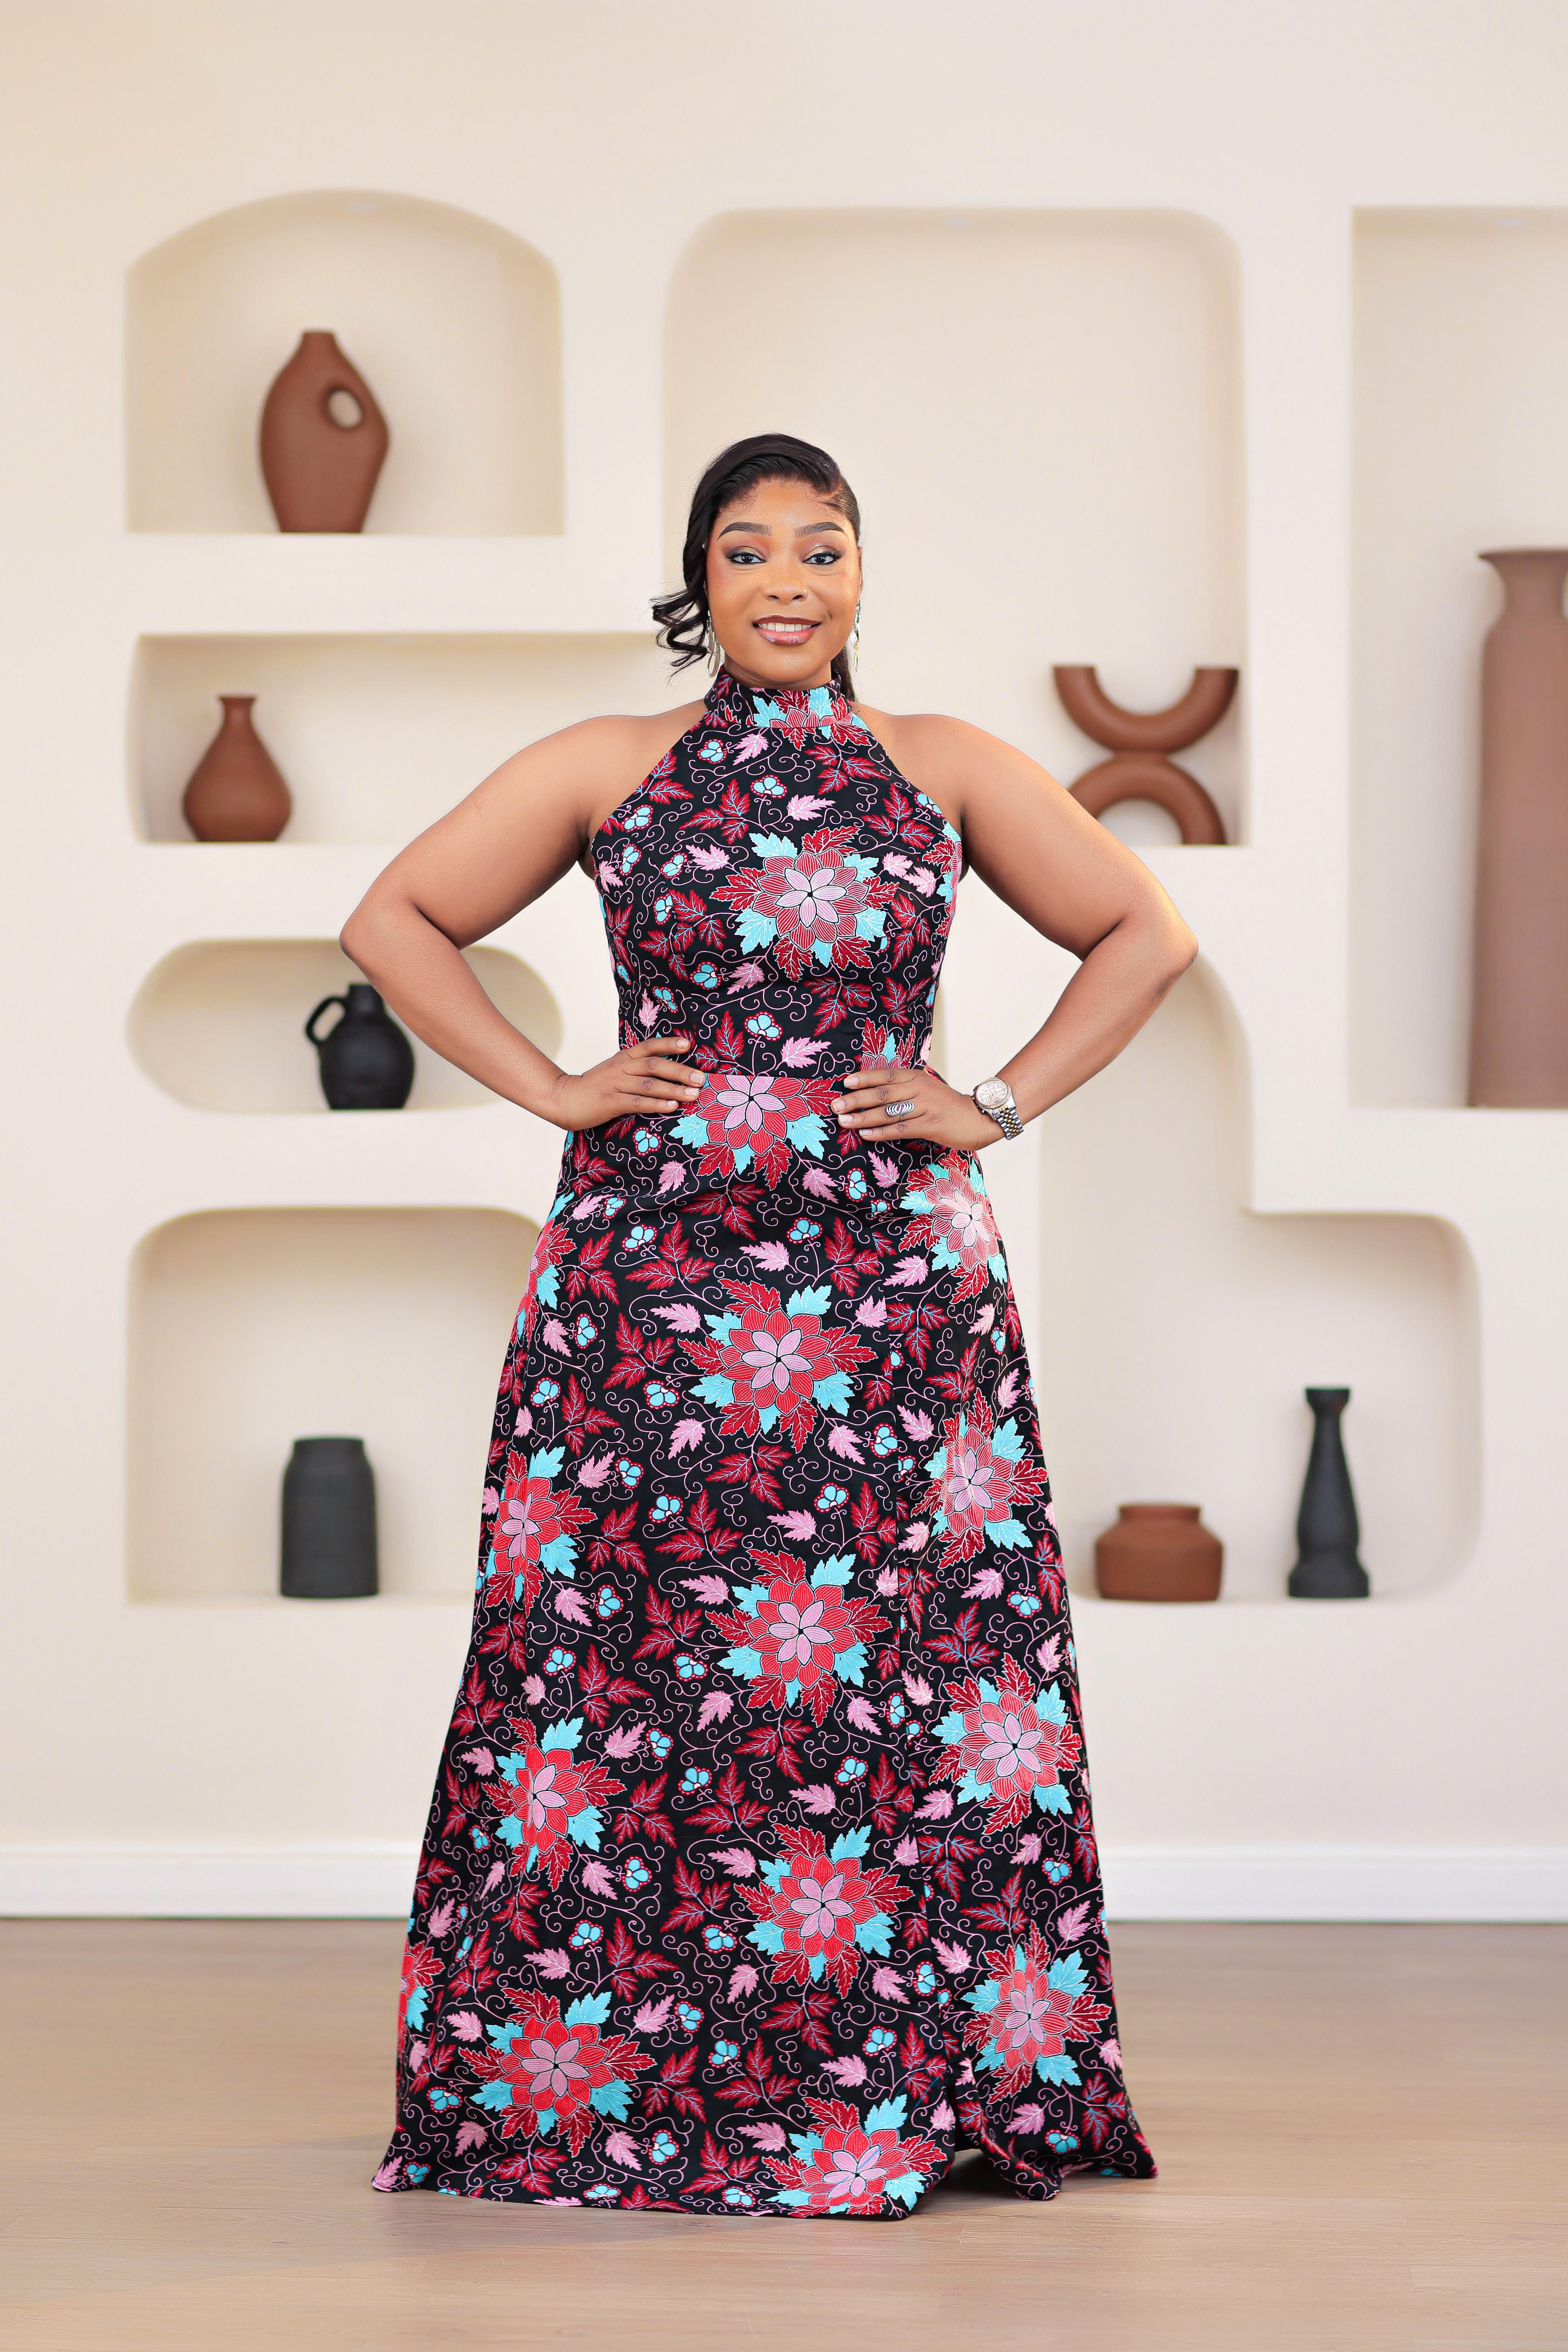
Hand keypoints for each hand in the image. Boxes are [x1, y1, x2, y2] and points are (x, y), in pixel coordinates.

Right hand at [544, 1035, 702, 1131]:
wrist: (564, 1098)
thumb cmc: (596, 1087)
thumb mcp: (615, 1069)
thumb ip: (637, 1067)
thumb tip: (668, 1069)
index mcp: (623, 1057)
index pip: (649, 1046)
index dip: (668, 1044)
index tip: (688, 1045)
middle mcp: (621, 1067)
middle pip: (654, 1065)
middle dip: (680, 1071)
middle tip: (700, 1078)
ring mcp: (615, 1085)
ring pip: (649, 1085)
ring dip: (674, 1089)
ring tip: (694, 1095)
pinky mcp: (611, 1103)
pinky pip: (638, 1103)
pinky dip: (657, 1104)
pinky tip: (672, 1107)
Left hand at [831, 1061, 1002, 1151]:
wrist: (977, 1118)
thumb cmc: (946, 1106)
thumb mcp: (925, 1089)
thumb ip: (903, 1088)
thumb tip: (872, 1094)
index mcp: (916, 1077)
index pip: (886, 1074)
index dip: (865, 1078)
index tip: (845, 1082)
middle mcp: (919, 1089)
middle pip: (882, 1093)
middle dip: (857, 1099)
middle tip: (836, 1105)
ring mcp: (925, 1107)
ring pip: (888, 1112)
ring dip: (863, 1117)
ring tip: (844, 1121)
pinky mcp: (931, 1125)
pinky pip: (901, 1129)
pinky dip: (881, 1132)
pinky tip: (866, 1135)